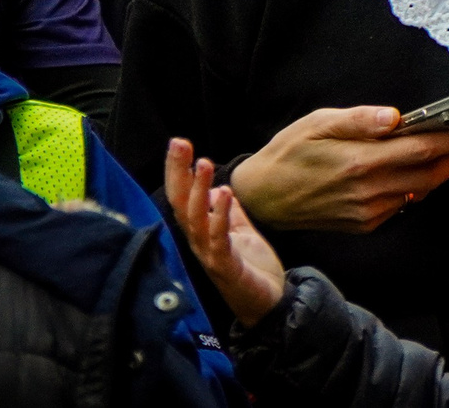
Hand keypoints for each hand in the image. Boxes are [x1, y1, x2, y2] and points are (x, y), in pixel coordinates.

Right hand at [167, 139, 288, 327]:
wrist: (270, 304)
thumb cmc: (252, 268)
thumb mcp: (241, 231)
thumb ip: (229, 211)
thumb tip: (216, 188)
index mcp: (202, 232)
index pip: (182, 197)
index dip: (178, 171)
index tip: (178, 143)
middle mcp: (199, 242)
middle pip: (181, 204)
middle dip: (178, 173)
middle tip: (179, 143)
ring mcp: (210, 255)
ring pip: (196, 220)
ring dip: (198, 190)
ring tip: (204, 163)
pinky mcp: (226, 267)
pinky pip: (219, 239)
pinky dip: (220, 215)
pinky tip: (224, 193)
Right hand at [227, 106, 448, 232]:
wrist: (262, 198)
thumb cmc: (289, 152)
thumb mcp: (318, 123)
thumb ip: (360, 119)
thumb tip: (396, 117)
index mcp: (360, 162)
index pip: (421, 149)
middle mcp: (369, 192)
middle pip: (429, 174)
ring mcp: (367, 212)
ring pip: (418, 191)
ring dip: (439, 172)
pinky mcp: (364, 224)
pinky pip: (401, 204)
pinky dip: (415, 187)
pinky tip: (418, 172)